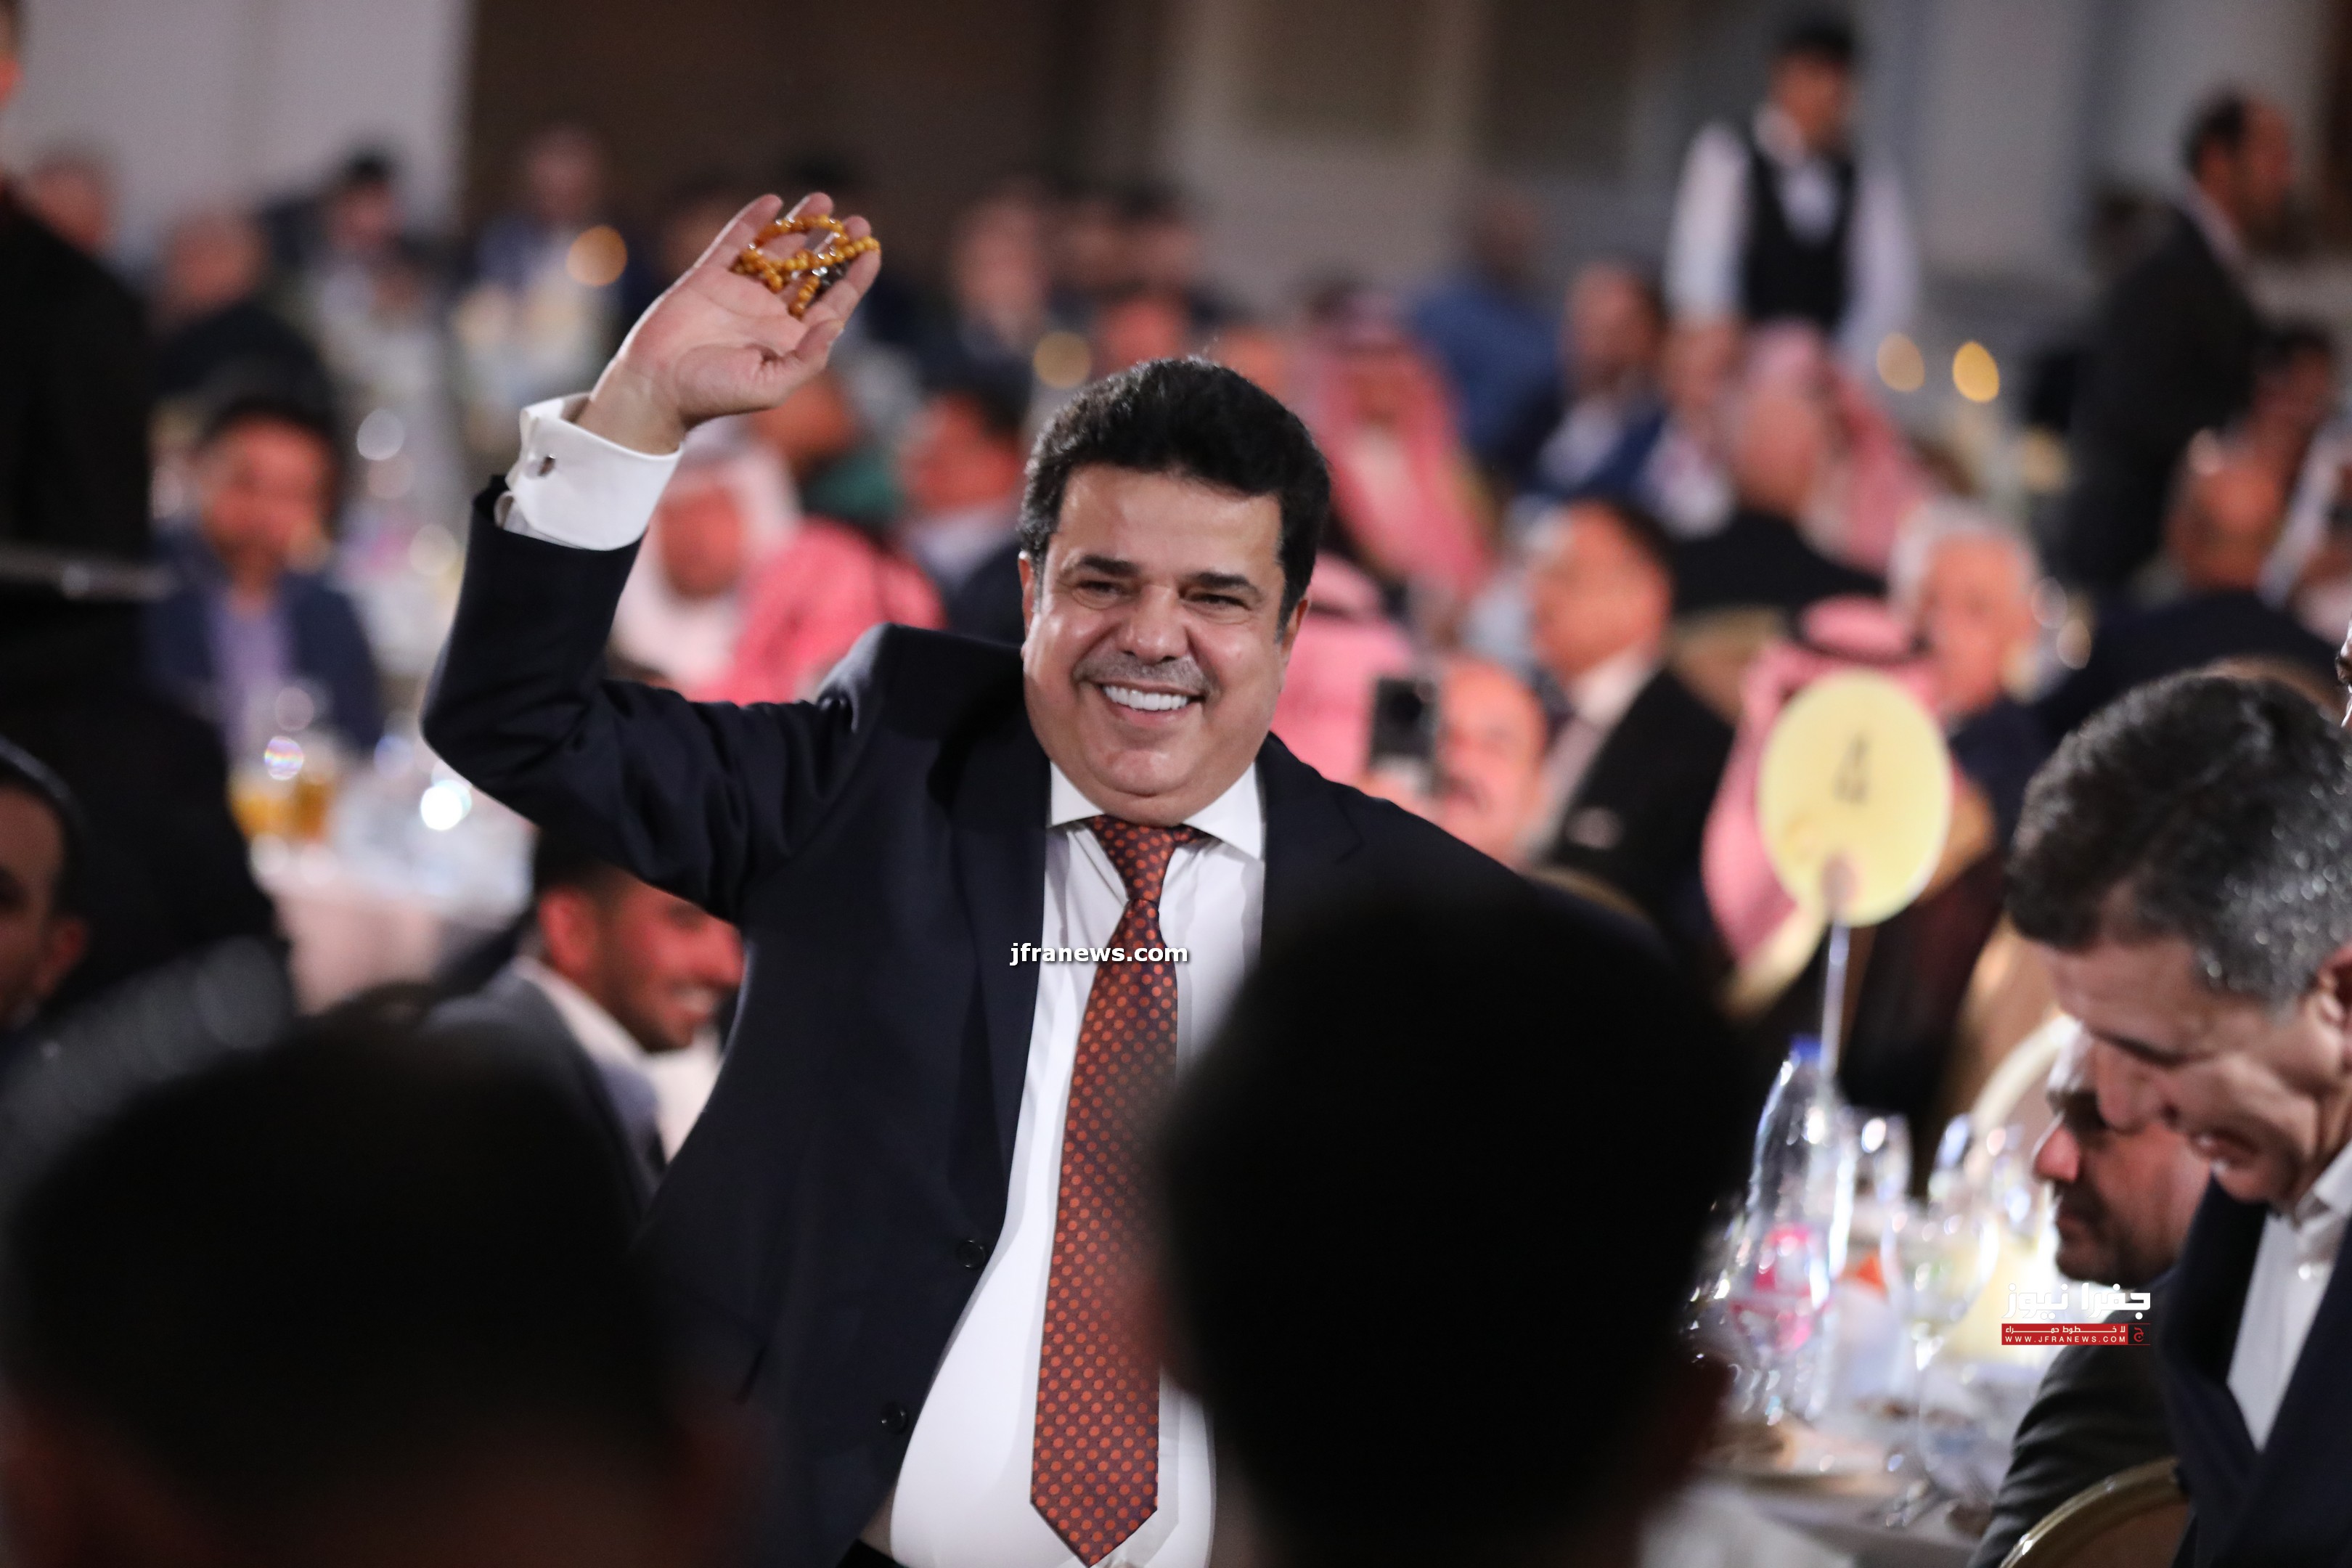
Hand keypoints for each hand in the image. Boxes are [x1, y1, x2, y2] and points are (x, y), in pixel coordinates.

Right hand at [575, 193, 879, 453]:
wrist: (658, 388)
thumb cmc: (716, 395)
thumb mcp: (772, 387)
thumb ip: (808, 358)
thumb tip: (836, 323)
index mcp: (790, 338)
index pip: (832, 303)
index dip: (854, 278)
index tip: (873, 251)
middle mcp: (769, 312)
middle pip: (811, 270)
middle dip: (834, 245)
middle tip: (856, 222)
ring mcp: (739, 291)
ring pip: (776, 250)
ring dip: (800, 225)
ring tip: (824, 199)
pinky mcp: (708, 276)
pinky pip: (734, 242)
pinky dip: (752, 221)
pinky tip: (772, 202)